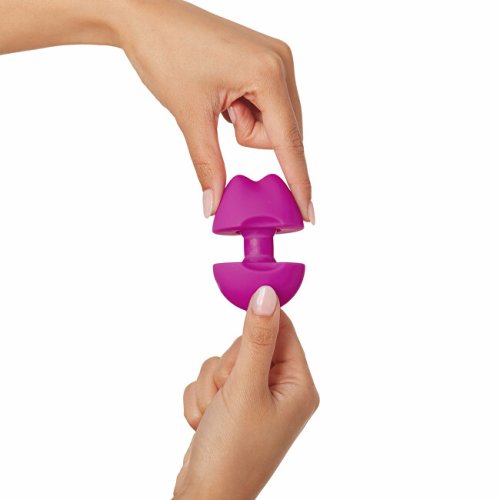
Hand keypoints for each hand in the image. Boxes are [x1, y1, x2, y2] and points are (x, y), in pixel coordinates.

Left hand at [0, 0, 313, 219]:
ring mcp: (276, 61)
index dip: (298, 181)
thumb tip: (214, 205)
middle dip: (249, 137)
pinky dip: (246, 113)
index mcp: (269, 72)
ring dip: (245, 124)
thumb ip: (208, 165)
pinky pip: (266, 108)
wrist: (146, 15)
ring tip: (219, 100)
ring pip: (273, 123)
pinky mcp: (265, 63)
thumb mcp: (191, 116)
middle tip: (221, 115)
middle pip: (281, 134)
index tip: (308, 213)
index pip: (288, 142)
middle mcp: (281, 64)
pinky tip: (225, 95)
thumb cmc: (166, 51)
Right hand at [173, 286, 319, 499]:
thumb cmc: (233, 453)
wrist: (204, 498)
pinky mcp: (230, 404)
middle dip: (228, 368)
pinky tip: (207, 424)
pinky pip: (209, 380)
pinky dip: (201, 399)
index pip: (283, 330)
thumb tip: (267, 294)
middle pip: (248, 344)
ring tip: (216, 416)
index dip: (260, 316)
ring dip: (211, 387)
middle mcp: (278, 389)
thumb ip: (256, 339)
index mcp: (297, 385)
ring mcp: (253, 397)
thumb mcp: (246, 388)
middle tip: (229, 393)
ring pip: (224, 361)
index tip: (241, 297)